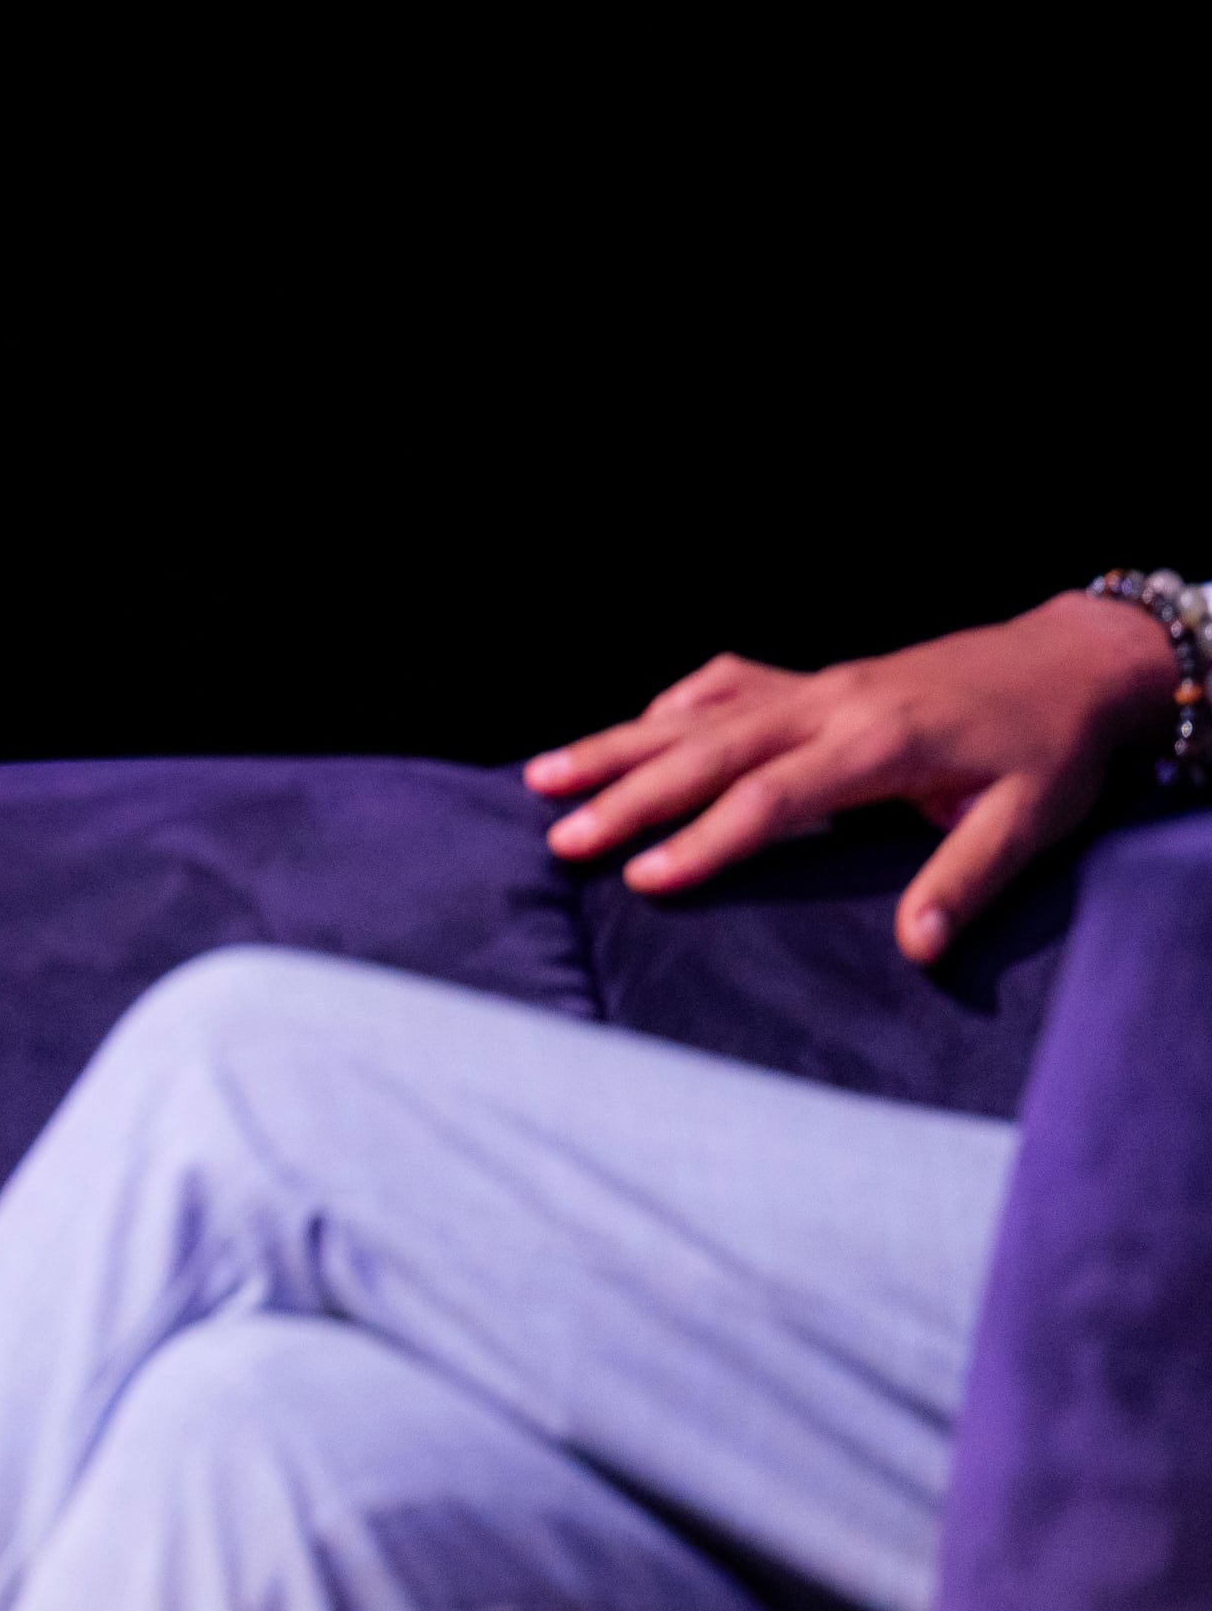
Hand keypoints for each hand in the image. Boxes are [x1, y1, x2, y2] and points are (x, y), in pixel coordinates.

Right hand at [527, 595, 1182, 962]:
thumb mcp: (1031, 819)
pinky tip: (635, 733)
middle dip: (627, 795)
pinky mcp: (811, 677)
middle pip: (707, 751)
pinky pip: (721, 682)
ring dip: (617, 744)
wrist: (1068, 661)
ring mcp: (813, 684)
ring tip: (543, 775)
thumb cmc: (1049, 748)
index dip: (704, 841)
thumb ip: (965, 879)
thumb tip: (918, 948)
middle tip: (562, 836)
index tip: (644, 879)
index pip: (770, 798)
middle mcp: (829, 704)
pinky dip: (669, 707)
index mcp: (878, 744)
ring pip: (696, 712)